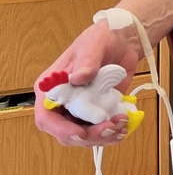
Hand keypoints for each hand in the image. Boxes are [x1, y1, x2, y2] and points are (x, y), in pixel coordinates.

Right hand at [34, 19, 141, 147]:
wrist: (123, 41)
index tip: (80, 133)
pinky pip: (100, 130)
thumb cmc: (101, 38)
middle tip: (111, 128)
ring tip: (122, 125)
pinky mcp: (97, 111)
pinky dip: (112, 132)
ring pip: (84, 135)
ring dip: (103, 136)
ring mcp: (80, 109)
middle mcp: (63, 102)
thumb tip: (78, 78)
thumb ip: (87, 61)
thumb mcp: (93, 45)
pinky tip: (125, 126)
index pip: (46, 117)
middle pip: (67, 132)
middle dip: (88, 135)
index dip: (60, 129)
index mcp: (51, 88)